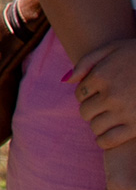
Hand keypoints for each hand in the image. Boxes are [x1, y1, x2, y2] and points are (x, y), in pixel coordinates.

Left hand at [79, 36, 135, 151]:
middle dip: (91, 110)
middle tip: (101, 109)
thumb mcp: (112, 48)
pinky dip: (104, 141)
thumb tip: (65, 80)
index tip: (97, 96)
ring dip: (97, 125)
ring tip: (106, 121)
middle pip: (85, 111)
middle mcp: (110, 95)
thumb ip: (86, 62)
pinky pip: (110, 140)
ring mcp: (124, 112)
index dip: (87, 96)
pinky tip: (107, 136)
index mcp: (101, 76)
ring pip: (95, 126)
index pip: (79, 94)